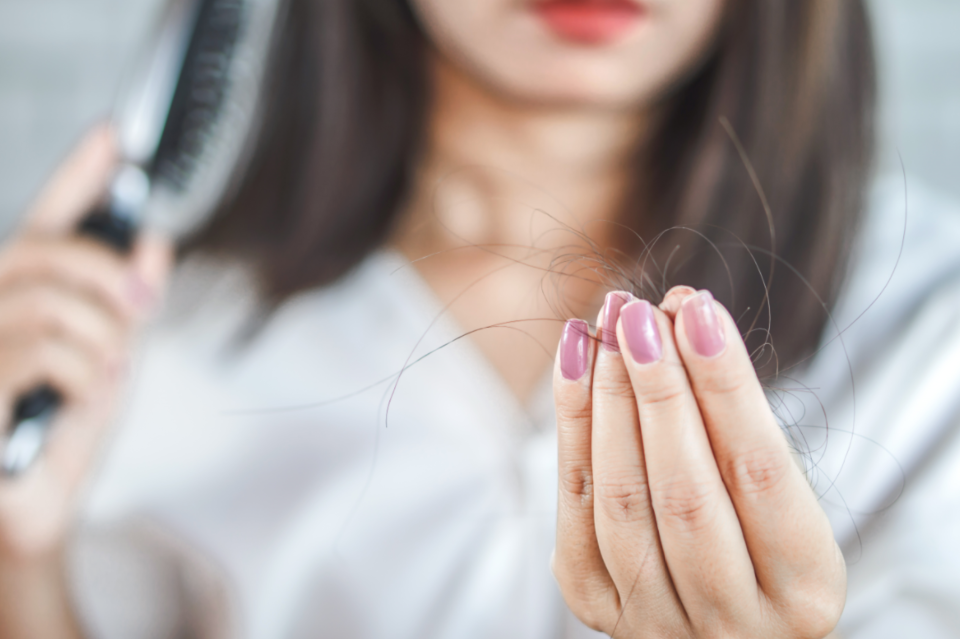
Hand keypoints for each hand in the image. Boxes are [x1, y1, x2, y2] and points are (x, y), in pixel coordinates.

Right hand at [0, 126, 171, 563]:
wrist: (29, 512)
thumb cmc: (64, 437)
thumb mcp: (113, 359)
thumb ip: (127, 302)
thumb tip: (155, 241)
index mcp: (20, 298)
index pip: (45, 222)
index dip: (78, 176)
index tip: (114, 135)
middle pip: (40, 250)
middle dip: (105, 270)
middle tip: (143, 302)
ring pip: (46, 300)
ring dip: (100, 338)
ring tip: (108, 373)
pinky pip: (40, 351)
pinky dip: (85, 373)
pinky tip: (84, 397)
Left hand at [552, 286, 844, 637]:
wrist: (713, 617)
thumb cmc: (758, 541)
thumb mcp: (779, 500)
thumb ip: (736, 426)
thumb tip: (681, 317)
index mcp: (802, 594)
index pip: (759, 473)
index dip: (726, 386)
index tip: (698, 310)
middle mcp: (732, 623)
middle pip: (683, 491)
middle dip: (657, 388)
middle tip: (640, 313)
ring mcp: (656, 621)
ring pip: (621, 499)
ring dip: (609, 399)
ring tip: (609, 326)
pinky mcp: (596, 604)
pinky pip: (575, 509)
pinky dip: (572, 426)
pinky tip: (575, 361)